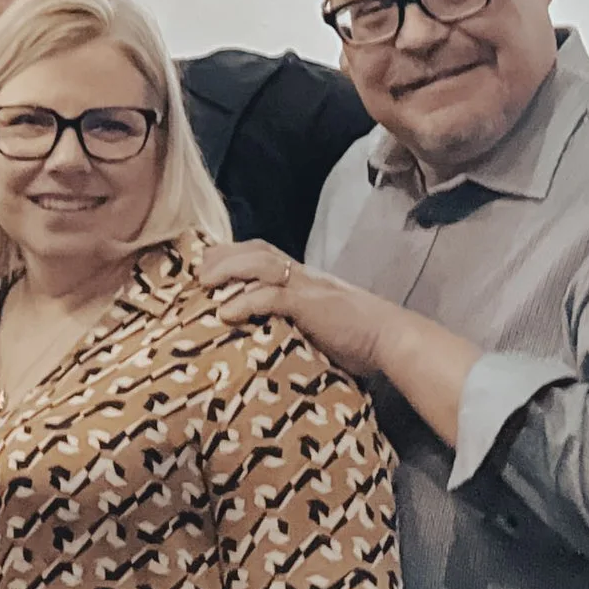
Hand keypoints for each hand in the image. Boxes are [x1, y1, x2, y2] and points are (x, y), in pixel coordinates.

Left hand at [204, 240, 403, 378]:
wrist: (391, 338)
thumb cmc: (357, 337)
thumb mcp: (317, 324)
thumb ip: (292, 321)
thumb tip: (263, 335)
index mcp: (303, 278)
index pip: (262, 253)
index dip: (233, 254)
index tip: (207, 266)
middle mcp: (302, 275)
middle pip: (255, 250)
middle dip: (223, 256)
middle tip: (197, 273)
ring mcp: (307, 287)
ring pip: (260, 264)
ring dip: (228, 270)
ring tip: (204, 284)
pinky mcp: (311, 305)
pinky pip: (273, 296)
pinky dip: (246, 302)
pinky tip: (226, 313)